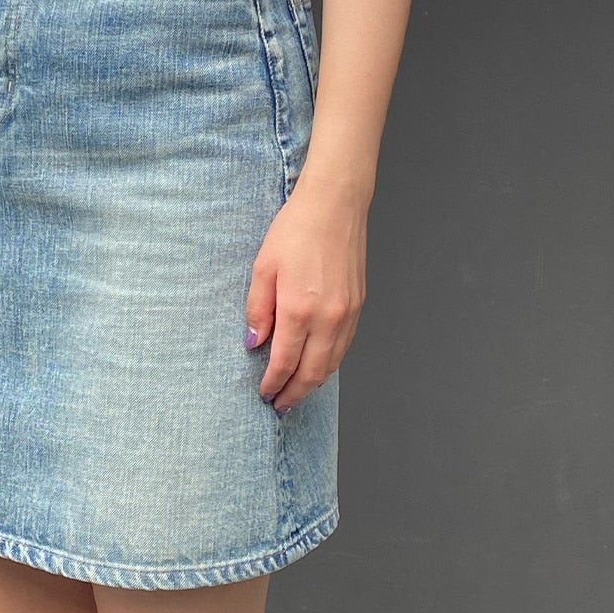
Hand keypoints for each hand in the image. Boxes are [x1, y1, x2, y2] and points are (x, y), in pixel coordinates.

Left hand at [245, 172, 367, 412]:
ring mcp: (347, 314)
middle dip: (294, 394)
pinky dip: (329, 363)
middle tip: (280, 406)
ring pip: (332, 364)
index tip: (264, 394)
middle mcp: (328, 318)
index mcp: (300, 309)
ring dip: (313, 383)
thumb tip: (255, 343)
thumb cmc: (296, 231)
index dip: (273, 383)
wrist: (334, 206)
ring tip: (296, 392)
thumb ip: (258, 310)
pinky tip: (316, 365)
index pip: (285, 362)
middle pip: (312, 373)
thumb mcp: (263, 269)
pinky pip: (344, 347)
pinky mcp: (358, 306)